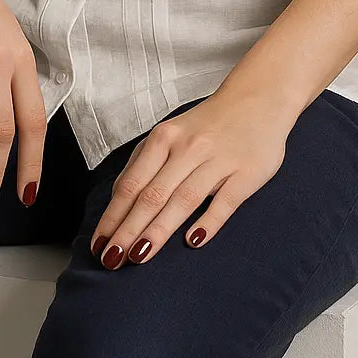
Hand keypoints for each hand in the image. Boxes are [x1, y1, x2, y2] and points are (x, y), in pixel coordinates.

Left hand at [89, 88, 293, 267]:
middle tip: (111, 259)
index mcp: (164, 138)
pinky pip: (225, 201)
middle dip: (128, 230)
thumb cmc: (207, 123)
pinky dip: (209, 221)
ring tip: (139, 256)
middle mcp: (187, 149)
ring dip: (159, 230)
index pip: (131, 184)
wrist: (258, 98)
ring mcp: (217, 161)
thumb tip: (117, 197)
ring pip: (183, 199)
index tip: (99, 244)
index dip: (113, 216)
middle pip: (152, 195)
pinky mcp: (247, 173)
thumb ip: (145, 161)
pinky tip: (193, 241)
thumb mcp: (170, 133)